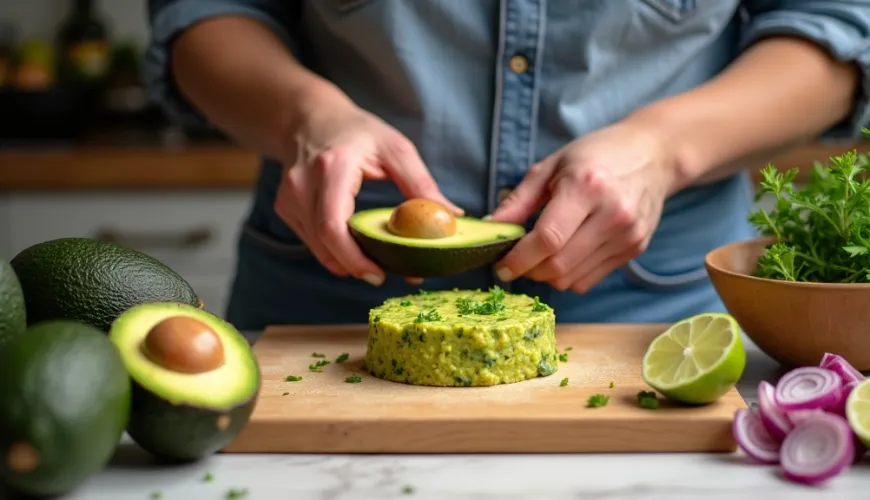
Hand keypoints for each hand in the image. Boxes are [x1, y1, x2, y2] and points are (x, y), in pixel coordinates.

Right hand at [274, 95, 461, 285]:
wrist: (310, 119)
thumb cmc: (356, 132)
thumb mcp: (396, 149)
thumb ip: (422, 184)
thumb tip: (451, 216)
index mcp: (333, 167)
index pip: (333, 224)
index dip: (353, 257)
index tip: (378, 274)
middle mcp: (303, 184)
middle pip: (324, 242)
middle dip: (354, 266)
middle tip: (383, 276)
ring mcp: (289, 198)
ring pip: (317, 247)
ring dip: (345, 262)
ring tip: (374, 263)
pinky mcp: (285, 208)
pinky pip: (311, 241)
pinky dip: (333, 251)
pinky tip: (354, 247)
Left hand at [487, 122, 676, 292]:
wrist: (654, 155)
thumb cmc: (596, 155)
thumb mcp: (551, 166)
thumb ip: (519, 201)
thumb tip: (490, 228)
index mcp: (587, 187)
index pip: (548, 239)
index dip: (519, 259)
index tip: (501, 265)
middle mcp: (612, 214)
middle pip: (559, 266)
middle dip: (529, 271)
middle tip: (516, 261)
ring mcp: (627, 236)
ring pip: (572, 279)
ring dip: (547, 275)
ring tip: (539, 256)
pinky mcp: (635, 249)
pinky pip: (589, 280)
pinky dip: (568, 275)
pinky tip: (565, 254)